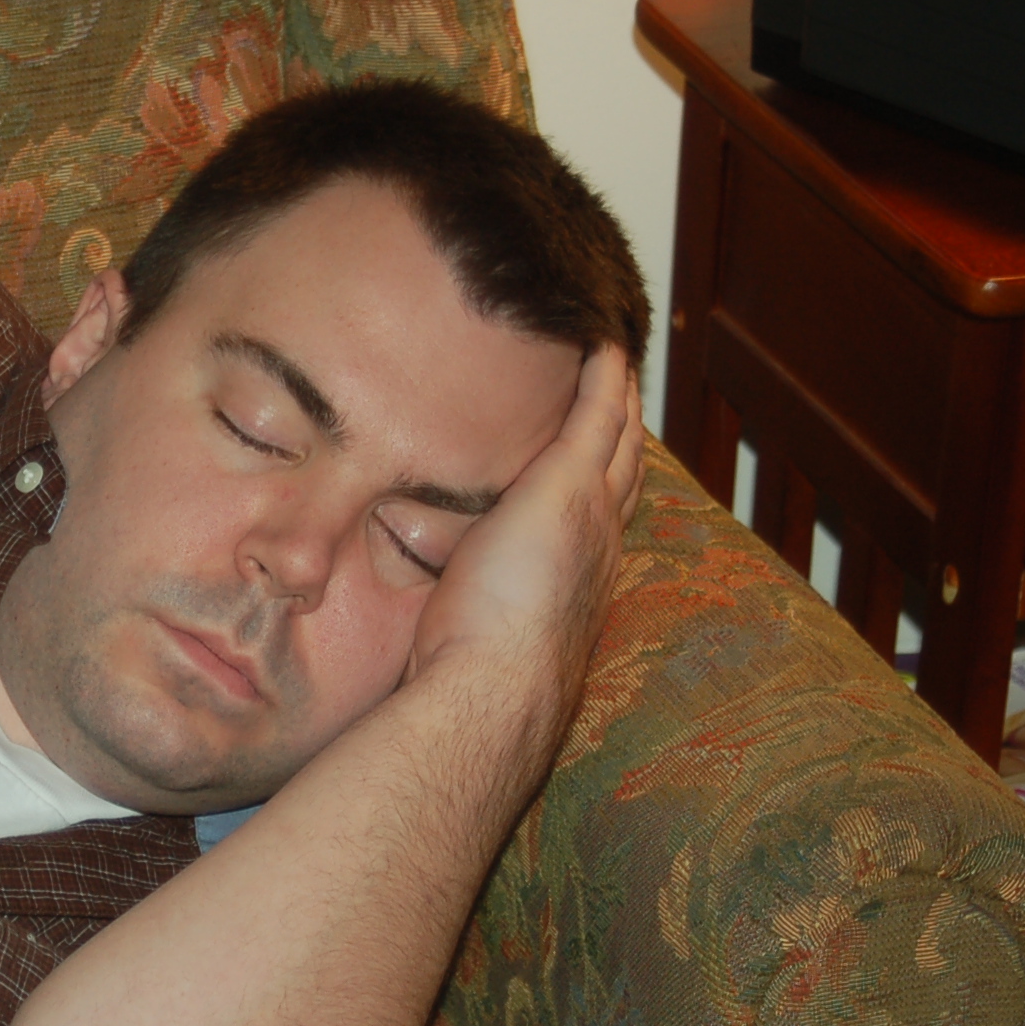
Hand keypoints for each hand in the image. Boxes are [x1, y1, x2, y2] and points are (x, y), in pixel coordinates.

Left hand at [406, 346, 643, 729]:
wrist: (493, 685)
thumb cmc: (464, 671)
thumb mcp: (462, 618)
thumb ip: (448, 588)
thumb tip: (402, 582)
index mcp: (574, 575)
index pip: (594, 514)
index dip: (597, 478)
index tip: (590, 451)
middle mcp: (598, 540)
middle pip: (622, 467)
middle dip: (620, 427)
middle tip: (615, 383)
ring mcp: (592, 510)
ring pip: (617, 433)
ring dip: (615, 391)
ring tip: (607, 353)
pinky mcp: (570, 483)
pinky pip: (598, 411)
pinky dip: (602, 373)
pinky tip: (596, 340)